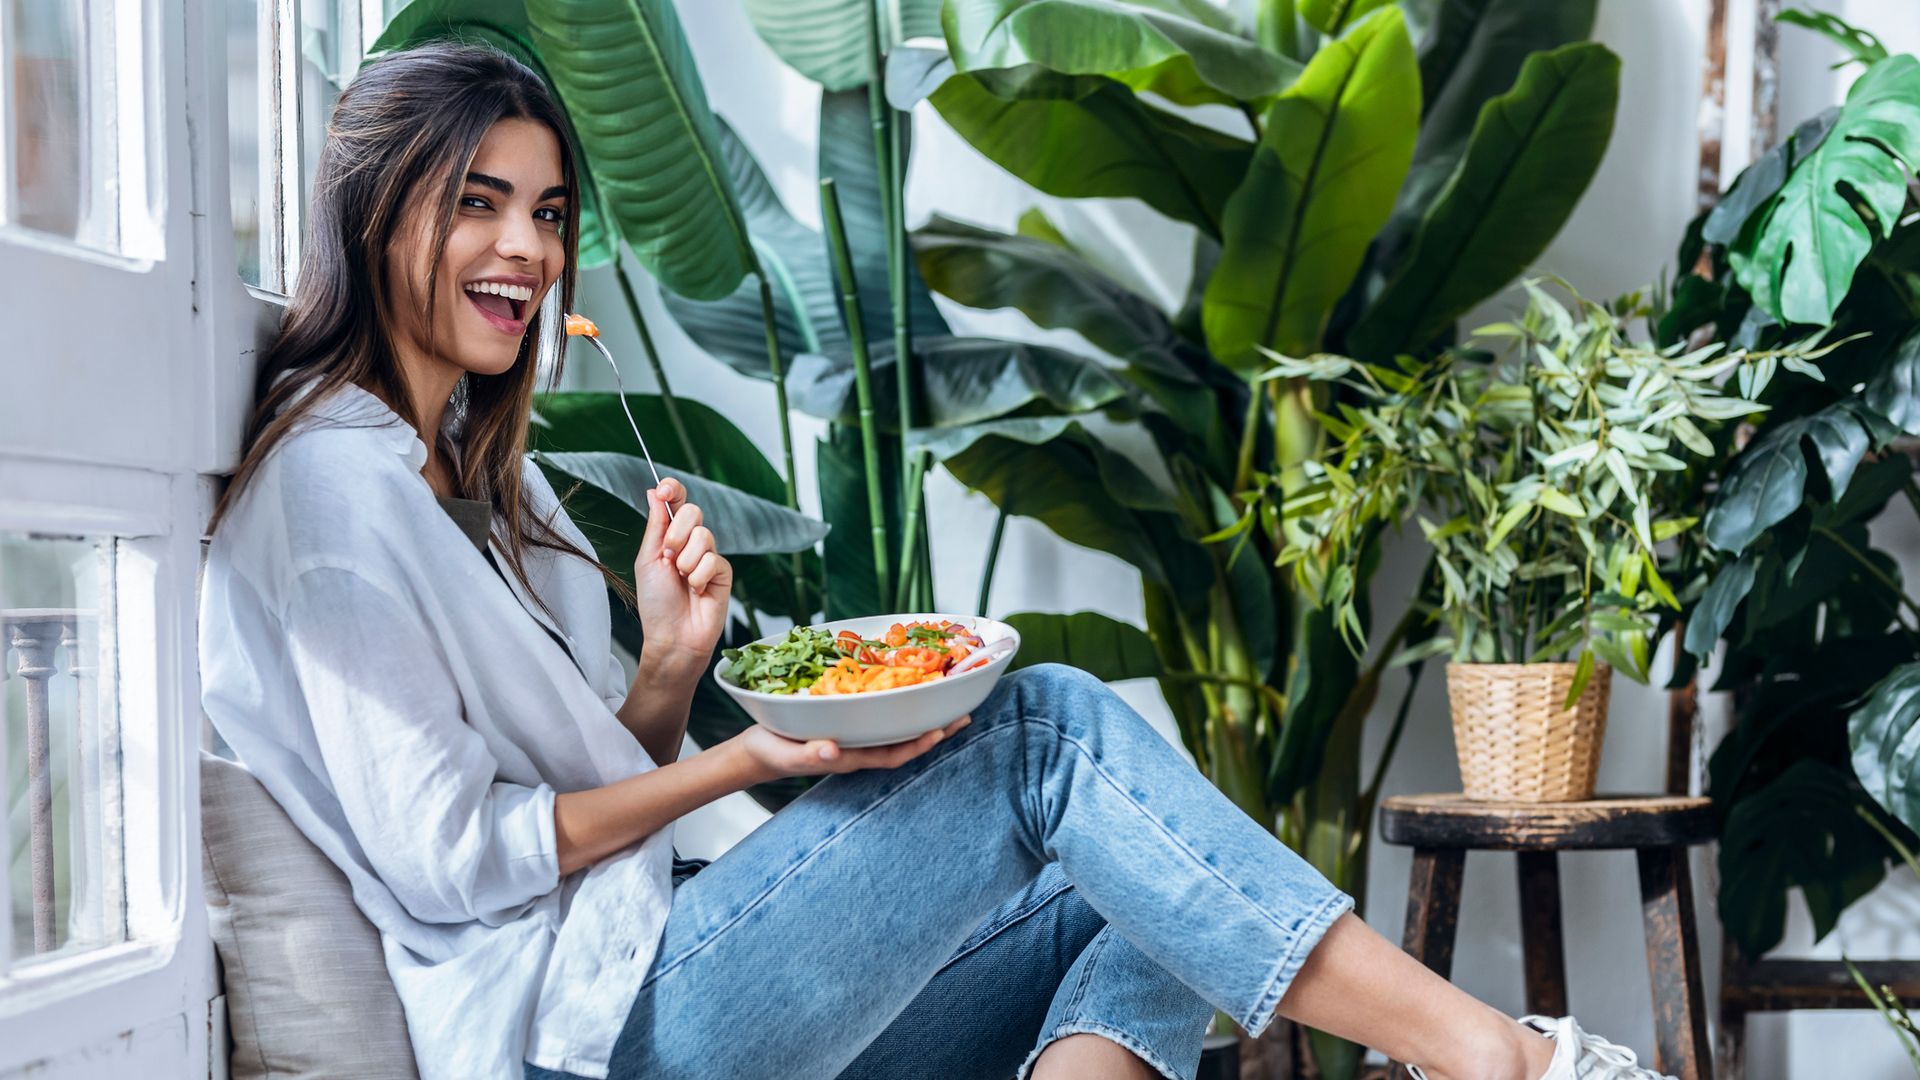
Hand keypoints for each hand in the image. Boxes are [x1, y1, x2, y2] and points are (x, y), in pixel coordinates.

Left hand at [634, 478, 731, 675]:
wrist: (672, 636)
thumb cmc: (656, 603)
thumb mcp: (648, 559)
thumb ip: (656, 526)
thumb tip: (654, 492)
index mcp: (670, 536)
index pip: (676, 501)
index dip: (673, 489)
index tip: (664, 490)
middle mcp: (691, 542)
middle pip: (693, 511)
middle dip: (676, 535)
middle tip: (669, 559)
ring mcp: (709, 556)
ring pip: (703, 536)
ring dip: (686, 562)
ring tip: (682, 582)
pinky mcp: (723, 572)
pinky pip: (713, 559)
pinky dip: (700, 577)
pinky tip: (697, 591)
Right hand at [729, 715, 971, 782]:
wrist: (759, 750)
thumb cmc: (774, 753)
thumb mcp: (788, 753)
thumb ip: (810, 753)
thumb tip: (833, 750)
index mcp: (852, 756)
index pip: (894, 754)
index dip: (919, 745)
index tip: (941, 731)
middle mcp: (861, 746)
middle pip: (906, 739)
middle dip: (936, 729)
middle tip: (965, 713)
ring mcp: (856, 733)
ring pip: (898, 725)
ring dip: (924, 714)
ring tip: (949, 698)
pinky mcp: (848, 719)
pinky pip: (881, 712)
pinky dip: (899, 701)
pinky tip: (909, 686)